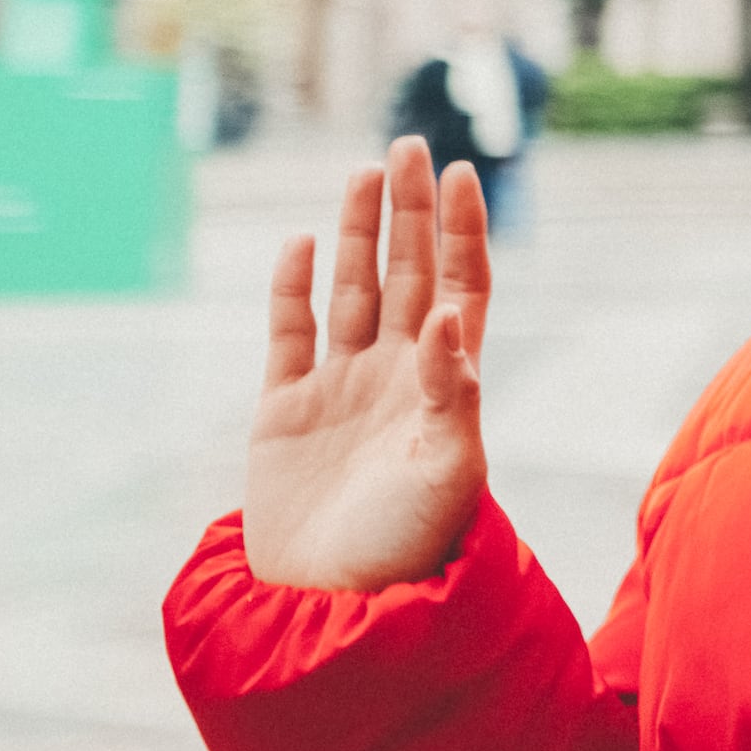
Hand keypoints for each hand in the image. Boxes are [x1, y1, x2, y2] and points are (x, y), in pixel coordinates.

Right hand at [242, 139, 495, 591]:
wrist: (332, 606)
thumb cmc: (409, 548)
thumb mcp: (449, 471)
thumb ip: (454, 394)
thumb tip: (448, 315)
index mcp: (446, 386)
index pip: (462, 288)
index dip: (463, 233)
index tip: (465, 175)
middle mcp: (396, 377)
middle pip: (407, 274)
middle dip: (409, 213)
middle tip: (409, 144)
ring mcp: (340, 390)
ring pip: (351, 292)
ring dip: (358, 234)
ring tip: (364, 172)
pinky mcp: (284, 412)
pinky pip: (288, 335)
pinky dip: (293, 289)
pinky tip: (303, 244)